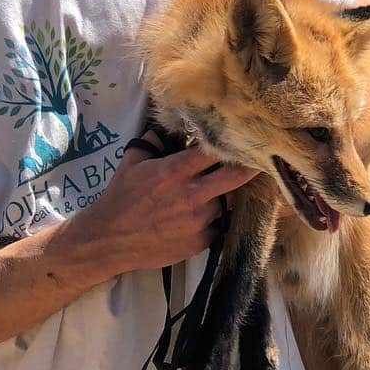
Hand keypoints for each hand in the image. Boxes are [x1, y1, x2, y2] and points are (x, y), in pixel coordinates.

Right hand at [65, 131, 259, 278]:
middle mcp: (192, 195)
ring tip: (213, 193)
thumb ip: (155, 140)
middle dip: (250, 166)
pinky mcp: (202, 242)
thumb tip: (173, 127)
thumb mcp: (132, 161)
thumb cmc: (120, 197)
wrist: (110, 240)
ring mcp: (200, 221)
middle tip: (259, 160)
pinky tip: (198, 216)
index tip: (239, 138)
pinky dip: (214, 219)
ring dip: (224, 195)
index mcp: (175, 170)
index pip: (215, 150)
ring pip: (227, 201)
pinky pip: (219, 225)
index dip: (229, 142)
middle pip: (237, 176)